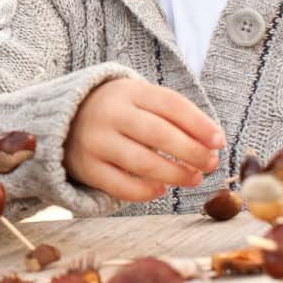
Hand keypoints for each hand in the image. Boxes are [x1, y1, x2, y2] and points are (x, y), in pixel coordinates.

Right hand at [63, 76, 224, 201]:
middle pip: (158, 133)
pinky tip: (161, 189)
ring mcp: (96, 141)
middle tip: (210, 163)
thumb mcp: (139, 101)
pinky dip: (146, 191)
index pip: (170, 104)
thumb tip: (211, 143)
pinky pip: (121, 186)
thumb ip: (172, 116)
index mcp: (128, 91)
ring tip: (193, 178)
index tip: (219, 141)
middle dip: (191, 151)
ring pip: (142, 162)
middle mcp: (110, 114)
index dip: (198, 124)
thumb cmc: (119, 113)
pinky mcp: (87, 167)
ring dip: (174, 173)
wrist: (64, 121)